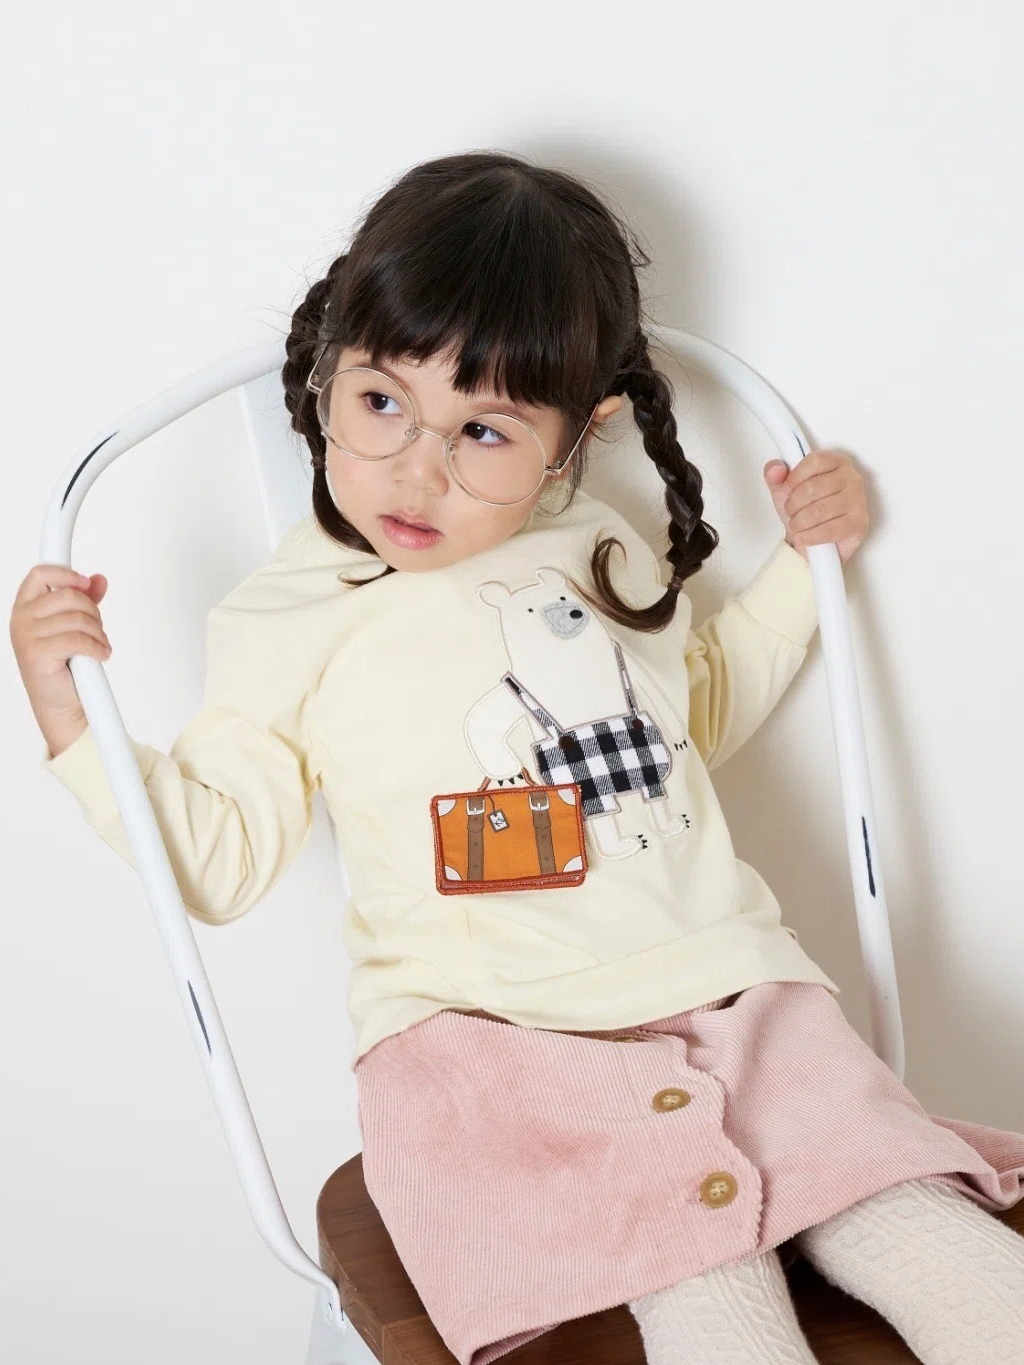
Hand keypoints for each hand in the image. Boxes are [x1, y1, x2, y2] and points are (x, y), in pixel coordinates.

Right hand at [10, 565, 110, 757]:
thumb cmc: (64, 664)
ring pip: (77, 619)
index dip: (65, 573)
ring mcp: (26, 636)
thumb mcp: (74, 625)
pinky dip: (97, 647)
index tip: (85, 583)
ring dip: (98, 633)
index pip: (40, 574)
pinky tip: (102, 655)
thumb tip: (99, 580)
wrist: (59, 703)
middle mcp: (21, 619)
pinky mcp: (37, 654)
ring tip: (101, 645)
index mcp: (26, 607)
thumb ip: (84, 600)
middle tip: (99, 629)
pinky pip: (78, 640)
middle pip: (67, 596)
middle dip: (93, 612)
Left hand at [763, 449, 868, 563]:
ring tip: (795, 526)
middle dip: (793, 504)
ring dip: (799, 522)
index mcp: (836, 462)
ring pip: (819, 510)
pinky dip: (809, 536)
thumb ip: (774, 474)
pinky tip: (803, 537)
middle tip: (790, 513)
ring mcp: (858, 501)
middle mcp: (852, 478)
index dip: (794, 477)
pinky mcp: (858, 524)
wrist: (815, 542)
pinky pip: (829, 530)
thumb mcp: (783, 489)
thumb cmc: (804, 509)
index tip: (786, 489)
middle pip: (814, 487)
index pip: (815, 461)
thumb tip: (775, 469)